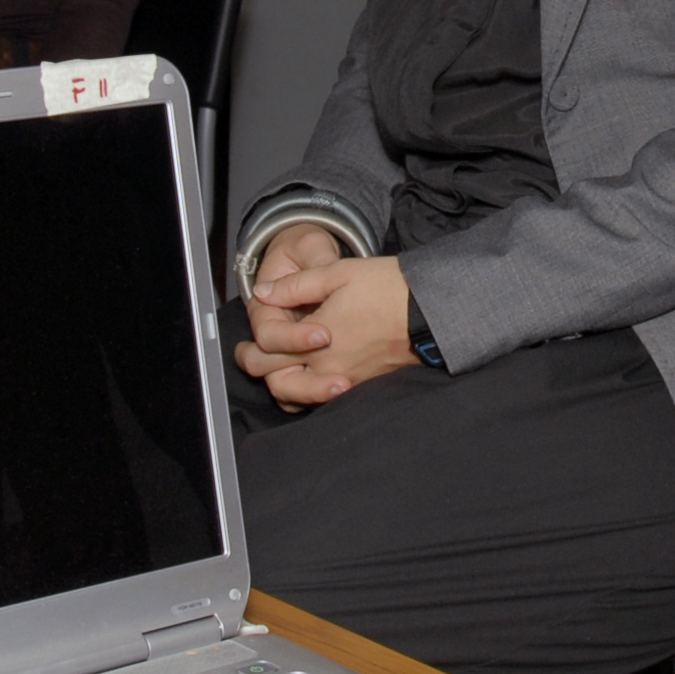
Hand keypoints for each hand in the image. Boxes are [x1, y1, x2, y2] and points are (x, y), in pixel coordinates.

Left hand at [232, 240, 418, 407]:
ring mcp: (348, 381)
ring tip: (275, 372)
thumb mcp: (338, 274)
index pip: (268, 355)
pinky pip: (324, 399)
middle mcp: (328, 368)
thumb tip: (263, 294)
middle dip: (258, 370)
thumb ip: (296, 286)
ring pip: (301, 398)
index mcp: (317, 342)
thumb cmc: (387, 288)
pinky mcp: (364, 385)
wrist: (432, 310)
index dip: (250, 349)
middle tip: (247, 359)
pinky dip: (308, 392)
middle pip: (279, 383)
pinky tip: (306, 377)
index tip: (242, 344)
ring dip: (283, 386)